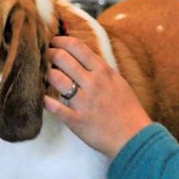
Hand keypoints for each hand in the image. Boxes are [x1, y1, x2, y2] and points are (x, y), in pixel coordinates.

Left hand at [42, 36, 151, 158]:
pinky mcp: (76, 121)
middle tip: (45, 56)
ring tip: (46, 76)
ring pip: (55, 78)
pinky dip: (46, 101)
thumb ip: (99, 69)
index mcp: (103, 71)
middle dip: (49, 54)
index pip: (76, 47)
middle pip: (62, 58)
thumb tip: (80, 55)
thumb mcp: (117, 81)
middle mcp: (92, 83)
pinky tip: (43, 98)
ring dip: (46, 74)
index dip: (60, 41)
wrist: (135, 137)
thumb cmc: (127, 109)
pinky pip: (54, 107)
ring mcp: (83, 102)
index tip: (53, 42)